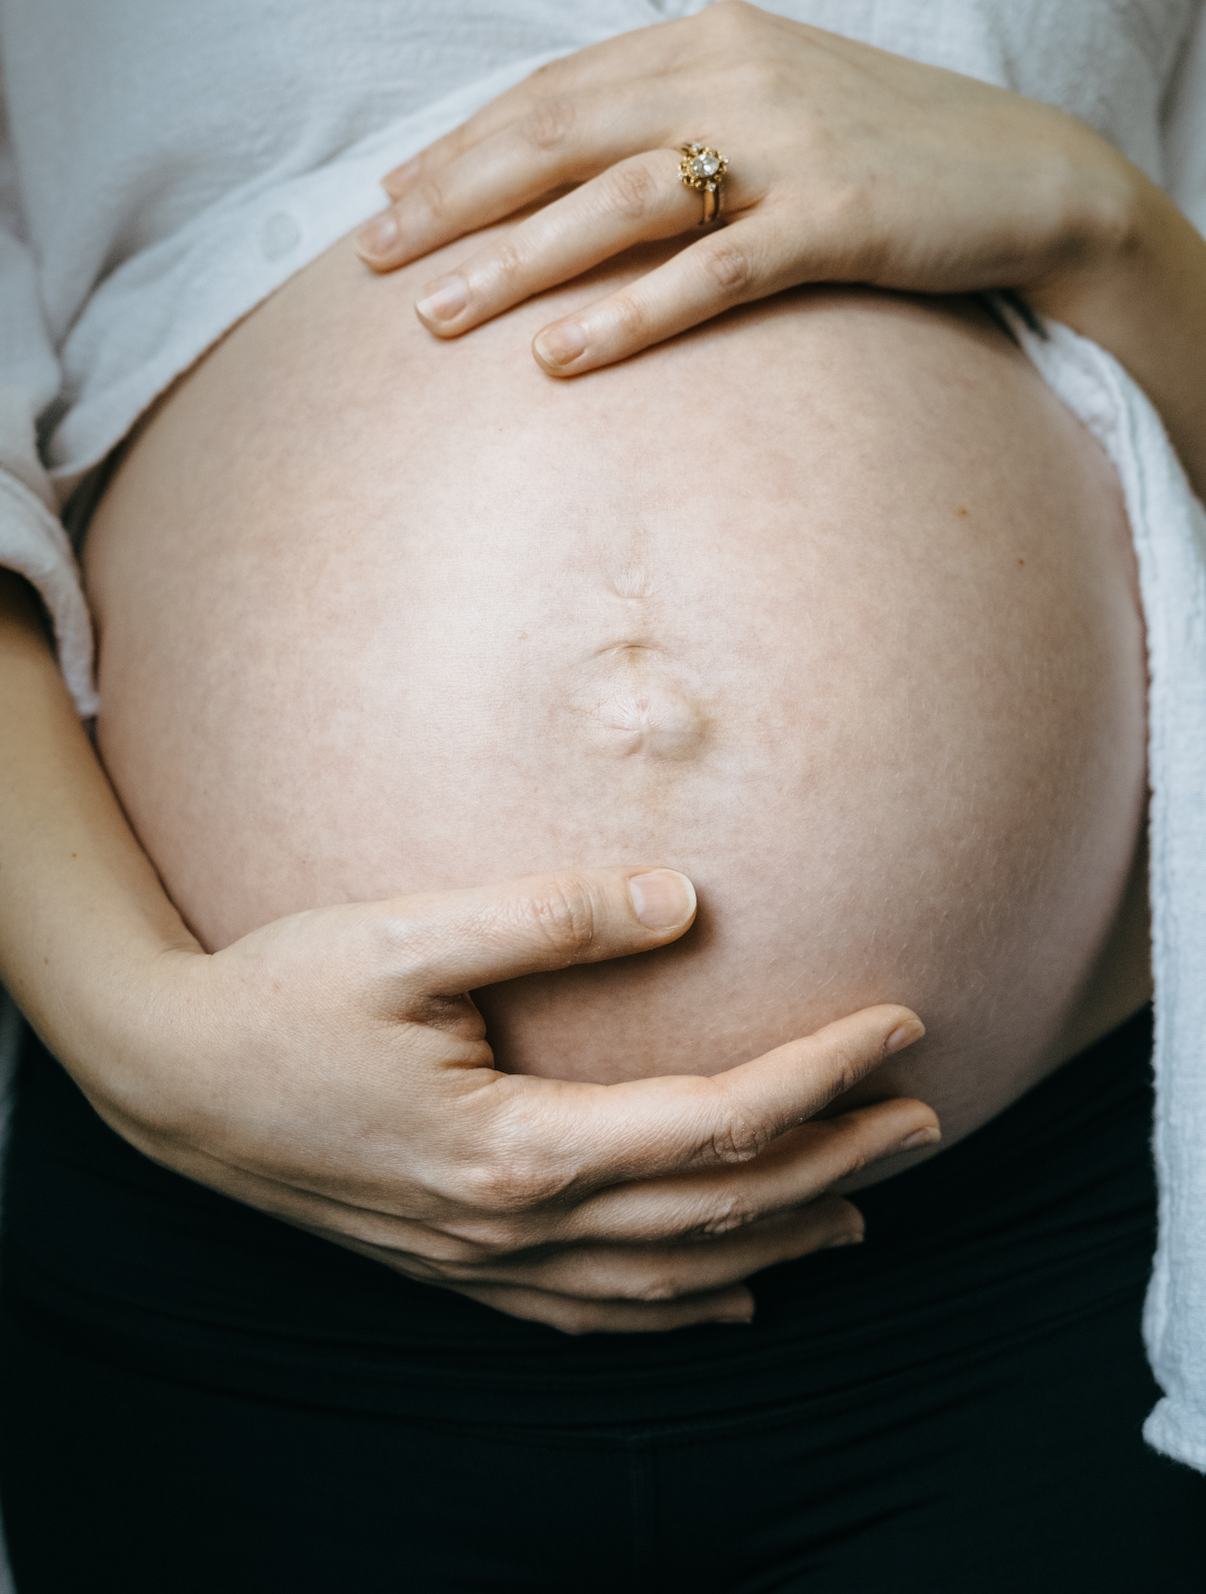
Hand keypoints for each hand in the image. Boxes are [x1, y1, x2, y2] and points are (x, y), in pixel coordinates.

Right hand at [100, 867, 937, 1334]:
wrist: (173, 1079)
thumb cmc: (282, 993)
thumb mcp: (408, 933)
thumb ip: (552, 916)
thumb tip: (685, 900)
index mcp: (514, 1145)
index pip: (715, 1119)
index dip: (821, 1073)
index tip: (901, 1024)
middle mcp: (513, 1226)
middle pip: (716, 1211)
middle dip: (834, 1164)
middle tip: (924, 1118)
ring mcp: (485, 1264)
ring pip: (670, 1278)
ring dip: (778, 1243)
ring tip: (861, 1210)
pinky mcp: (459, 1265)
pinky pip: (597, 1313)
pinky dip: (682, 1307)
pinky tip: (730, 1297)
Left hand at [354, 0, 1137, 379]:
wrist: (1032, 176)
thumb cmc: (887, 151)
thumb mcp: (772, 107)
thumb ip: (678, 119)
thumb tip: (573, 176)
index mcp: (709, 39)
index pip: (556, 90)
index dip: (464, 146)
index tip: (392, 201)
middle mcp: (735, 75)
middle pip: (562, 135)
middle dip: (456, 199)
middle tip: (373, 260)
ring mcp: (788, 145)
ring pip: (620, 199)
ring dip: (517, 260)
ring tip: (436, 317)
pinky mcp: (836, 219)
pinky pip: (710, 272)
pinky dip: (629, 314)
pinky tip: (560, 357)